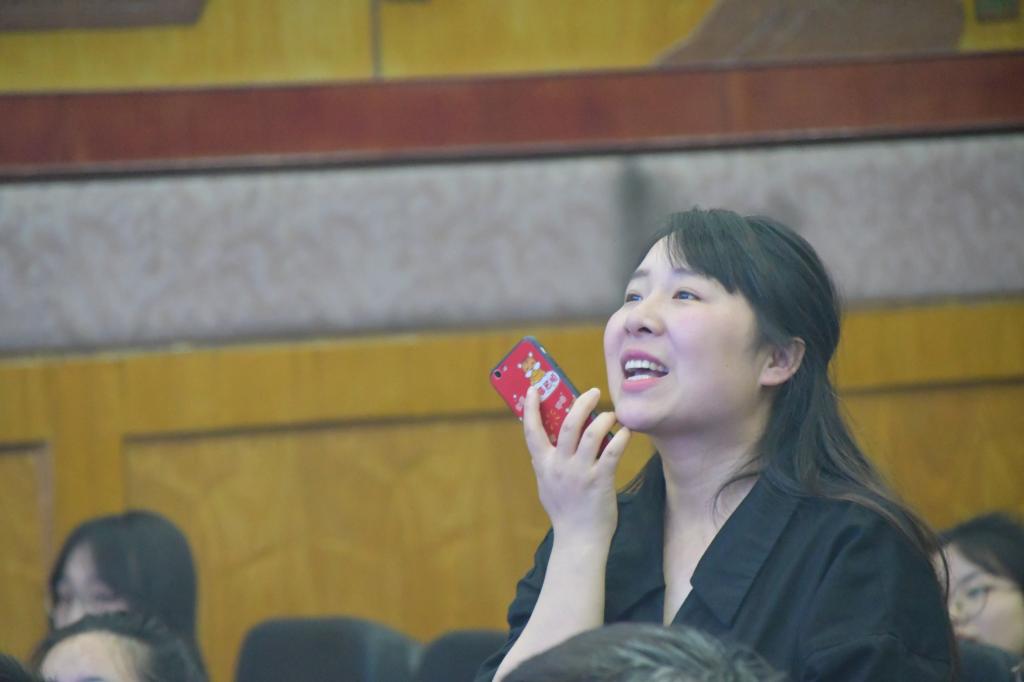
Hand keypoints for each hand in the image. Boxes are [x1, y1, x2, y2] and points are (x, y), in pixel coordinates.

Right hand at [523, 386, 630, 544]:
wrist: (580, 540)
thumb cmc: (565, 511)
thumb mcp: (547, 485)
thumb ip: (545, 464)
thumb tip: (543, 444)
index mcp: (544, 465)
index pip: (532, 431)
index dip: (530, 408)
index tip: (533, 389)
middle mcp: (560, 466)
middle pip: (568, 424)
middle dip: (581, 403)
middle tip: (593, 392)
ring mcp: (580, 473)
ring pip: (590, 434)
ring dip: (603, 419)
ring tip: (612, 414)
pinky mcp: (600, 481)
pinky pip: (612, 452)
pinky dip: (620, 437)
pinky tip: (625, 432)